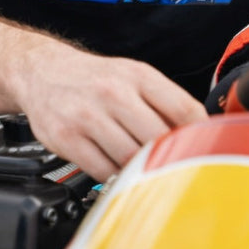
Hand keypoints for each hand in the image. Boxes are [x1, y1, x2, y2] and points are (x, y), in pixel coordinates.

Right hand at [14, 44, 206, 181]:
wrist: (42, 72)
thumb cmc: (95, 79)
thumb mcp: (133, 76)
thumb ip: (164, 103)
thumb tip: (200, 133)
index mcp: (139, 76)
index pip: (184, 109)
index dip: (200, 136)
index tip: (206, 150)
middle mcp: (114, 93)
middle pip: (159, 139)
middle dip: (169, 157)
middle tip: (173, 167)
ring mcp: (88, 116)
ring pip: (130, 158)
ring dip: (140, 169)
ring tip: (142, 168)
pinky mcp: (66, 138)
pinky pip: (103, 170)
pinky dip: (114, 176)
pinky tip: (115, 167)